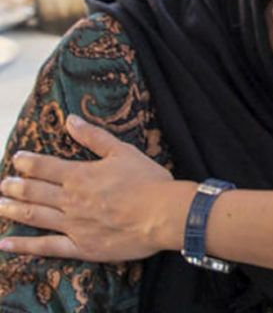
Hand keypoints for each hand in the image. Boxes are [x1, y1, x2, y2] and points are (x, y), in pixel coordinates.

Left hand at [0, 115, 182, 261]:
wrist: (163, 215)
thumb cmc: (148, 181)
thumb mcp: (123, 151)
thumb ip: (94, 137)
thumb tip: (71, 119)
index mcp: (80, 175)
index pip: (44, 166)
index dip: (26, 162)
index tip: (16, 158)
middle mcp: (70, 200)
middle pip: (33, 192)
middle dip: (13, 186)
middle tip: (2, 183)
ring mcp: (72, 225)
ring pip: (33, 216)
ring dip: (11, 210)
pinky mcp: (80, 246)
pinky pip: (45, 247)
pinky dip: (22, 246)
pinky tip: (3, 243)